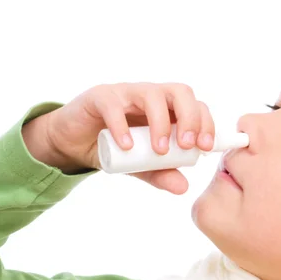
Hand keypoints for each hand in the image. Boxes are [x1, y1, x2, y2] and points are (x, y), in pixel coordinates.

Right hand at [43, 82, 215, 193]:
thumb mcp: (142, 167)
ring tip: (159, 151)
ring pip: (151, 95)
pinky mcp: (100, 98)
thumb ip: (162, 174)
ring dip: (161, 123)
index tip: (205, 148)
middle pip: (180, 92)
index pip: (195, 105)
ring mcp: (126, 93)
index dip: (205, 123)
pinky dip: (122, 126)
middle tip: (186, 146)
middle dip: (190, 118)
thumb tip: (184, 187)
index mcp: (167, 108)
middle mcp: (150, 95)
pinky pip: (114, 105)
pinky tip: (127, 146)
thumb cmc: (116, 150)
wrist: (75, 145)